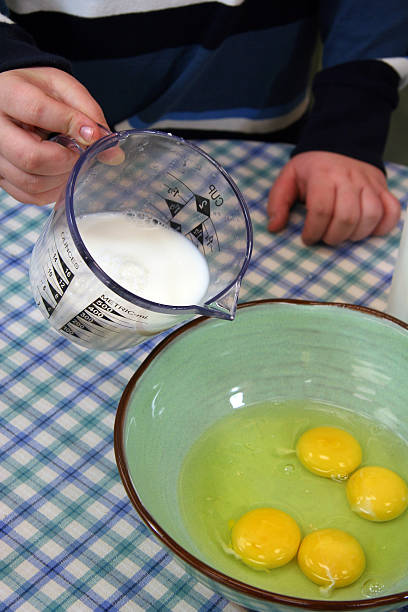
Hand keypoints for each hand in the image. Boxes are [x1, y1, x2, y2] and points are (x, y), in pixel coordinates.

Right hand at [0, 67, 108, 204]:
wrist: (11, 97)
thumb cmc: (36, 89)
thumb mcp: (63, 87)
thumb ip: (89, 113)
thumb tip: (113, 153)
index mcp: (6, 93)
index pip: (38, 112)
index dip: (71, 125)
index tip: (92, 133)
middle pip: (31, 157)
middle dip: (66, 161)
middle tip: (79, 153)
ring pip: (30, 182)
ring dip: (61, 178)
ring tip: (70, 161)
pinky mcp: (0, 175)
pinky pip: (28, 195)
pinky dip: (51, 191)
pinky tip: (60, 174)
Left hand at [267, 151, 400, 245]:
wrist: (339, 145)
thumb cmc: (312, 168)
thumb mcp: (288, 178)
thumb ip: (278, 202)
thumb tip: (275, 227)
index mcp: (323, 174)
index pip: (322, 209)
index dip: (313, 231)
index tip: (307, 238)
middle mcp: (349, 178)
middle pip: (347, 216)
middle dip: (333, 236)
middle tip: (324, 237)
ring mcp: (369, 183)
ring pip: (370, 215)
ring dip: (355, 234)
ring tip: (342, 235)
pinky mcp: (383, 189)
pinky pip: (391, 210)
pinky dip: (382, 226)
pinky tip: (366, 230)